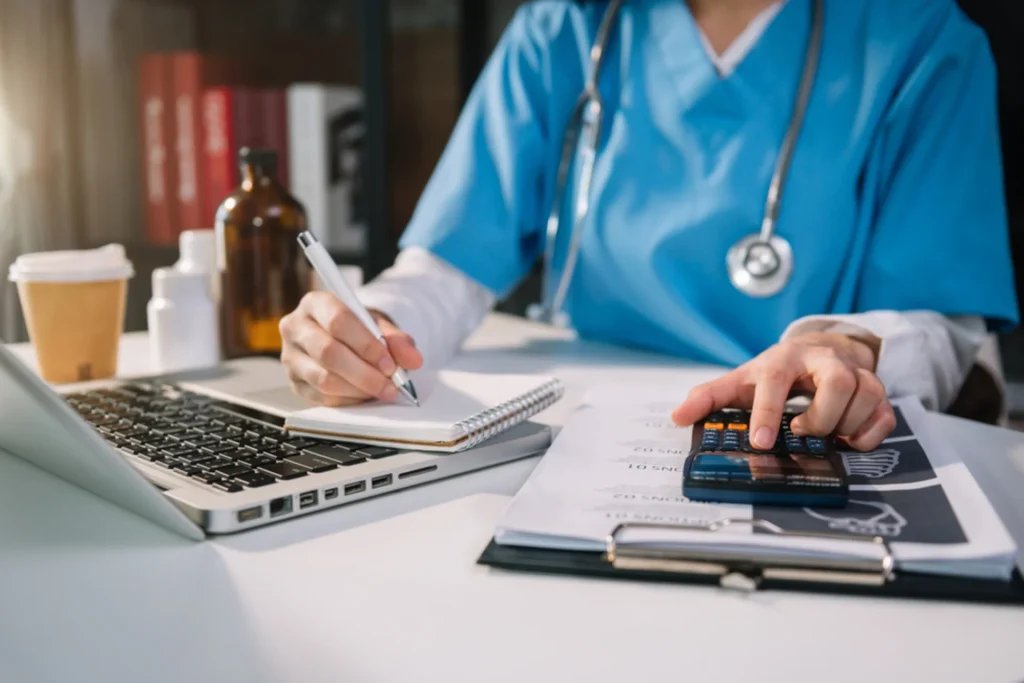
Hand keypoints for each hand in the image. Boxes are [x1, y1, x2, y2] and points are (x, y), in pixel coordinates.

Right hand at [279, 291, 422, 406]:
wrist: (339, 339)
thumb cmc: (357, 328)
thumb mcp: (378, 325)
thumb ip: (397, 340)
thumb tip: (413, 360)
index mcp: (315, 303)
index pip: (339, 321)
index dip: (367, 345)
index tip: (390, 363)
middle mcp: (295, 327)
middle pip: (329, 353)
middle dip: (365, 373)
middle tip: (390, 384)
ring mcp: (290, 357)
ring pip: (324, 379)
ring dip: (359, 390)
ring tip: (382, 390)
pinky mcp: (294, 383)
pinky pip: (321, 398)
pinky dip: (349, 400)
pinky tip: (365, 396)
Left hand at [671, 332, 894, 450]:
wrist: (821, 351)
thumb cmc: (778, 371)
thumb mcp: (742, 380)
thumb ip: (709, 397)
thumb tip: (677, 416)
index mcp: (784, 359)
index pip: (775, 381)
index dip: (767, 413)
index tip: (762, 442)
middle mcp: (825, 361)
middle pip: (837, 385)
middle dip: (821, 418)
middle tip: (803, 430)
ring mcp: (857, 374)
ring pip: (867, 398)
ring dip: (845, 426)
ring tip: (825, 432)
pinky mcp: (879, 390)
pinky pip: (885, 416)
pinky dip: (869, 435)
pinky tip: (848, 438)